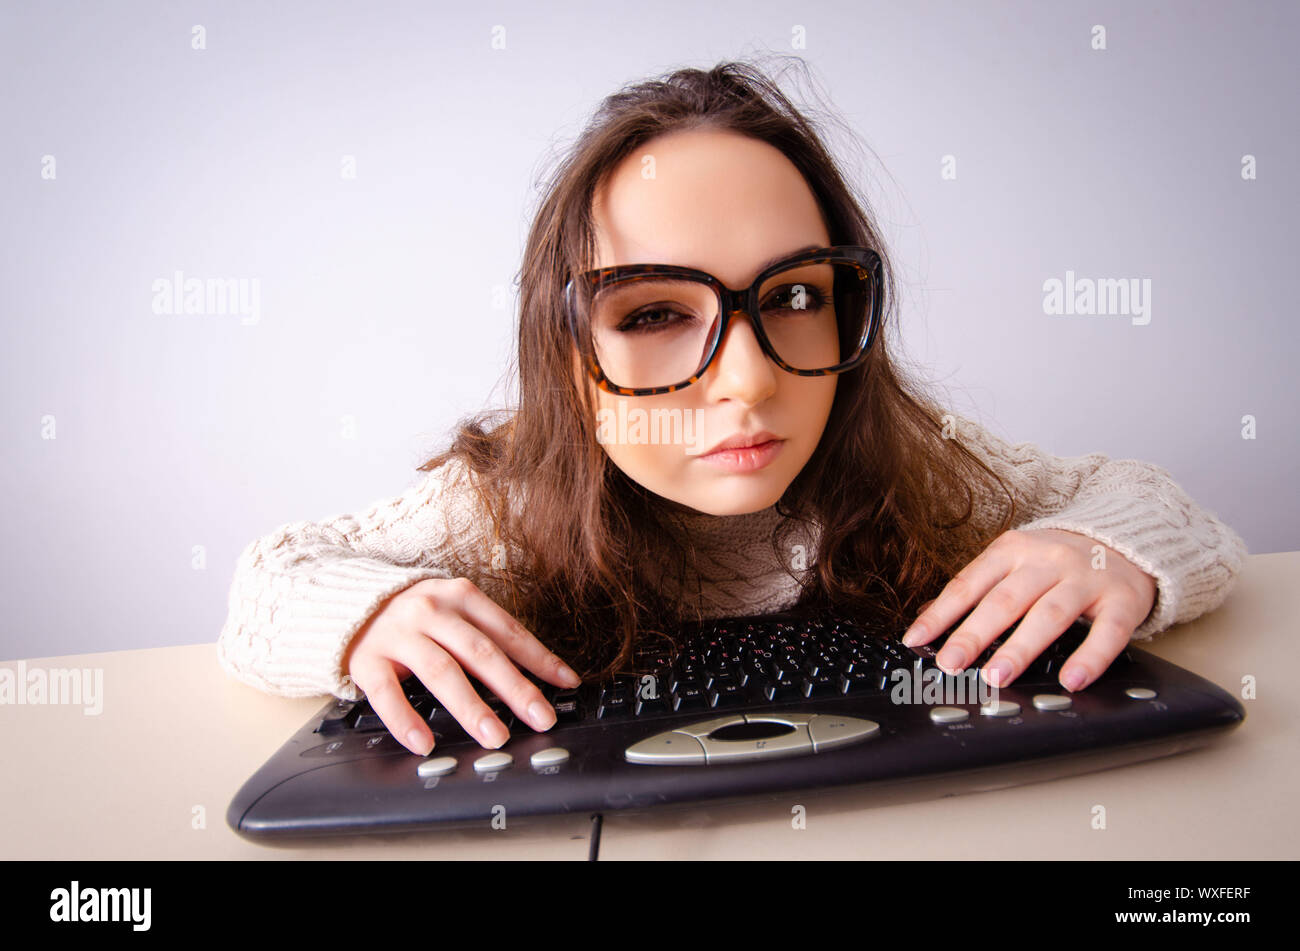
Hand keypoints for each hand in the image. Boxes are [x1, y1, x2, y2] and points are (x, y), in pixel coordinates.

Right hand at [342, 577, 582, 754]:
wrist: (350, 601)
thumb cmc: (415, 613)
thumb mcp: (454, 609)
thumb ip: (487, 636)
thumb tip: (534, 674)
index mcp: (460, 596)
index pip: (507, 631)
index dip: (539, 658)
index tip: (564, 683)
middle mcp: (431, 611)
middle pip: (480, 653)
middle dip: (514, 688)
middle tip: (539, 717)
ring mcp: (399, 634)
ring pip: (441, 672)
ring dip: (471, 707)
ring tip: (494, 735)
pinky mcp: (367, 659)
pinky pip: (387, 693)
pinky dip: (405, 720)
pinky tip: (423, 742)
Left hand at [901, 529, 1156, 692]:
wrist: (1125, 538)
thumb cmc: (1058, 559)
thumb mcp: (1015, 560)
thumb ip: (980, 587)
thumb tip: (933, 622)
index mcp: (1013, 549)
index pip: (969, 584)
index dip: (941, 614)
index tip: (916, 640)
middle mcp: (1047, 560)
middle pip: (1005, 600)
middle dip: (974, 634)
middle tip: (951, 664)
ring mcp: (1086, 579)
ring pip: (1049, 614)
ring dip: (1020, 648)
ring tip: (996, 676)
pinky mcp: (1122, 600)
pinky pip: (1107, 632)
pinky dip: (1090, 657)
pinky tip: (1072, 679)